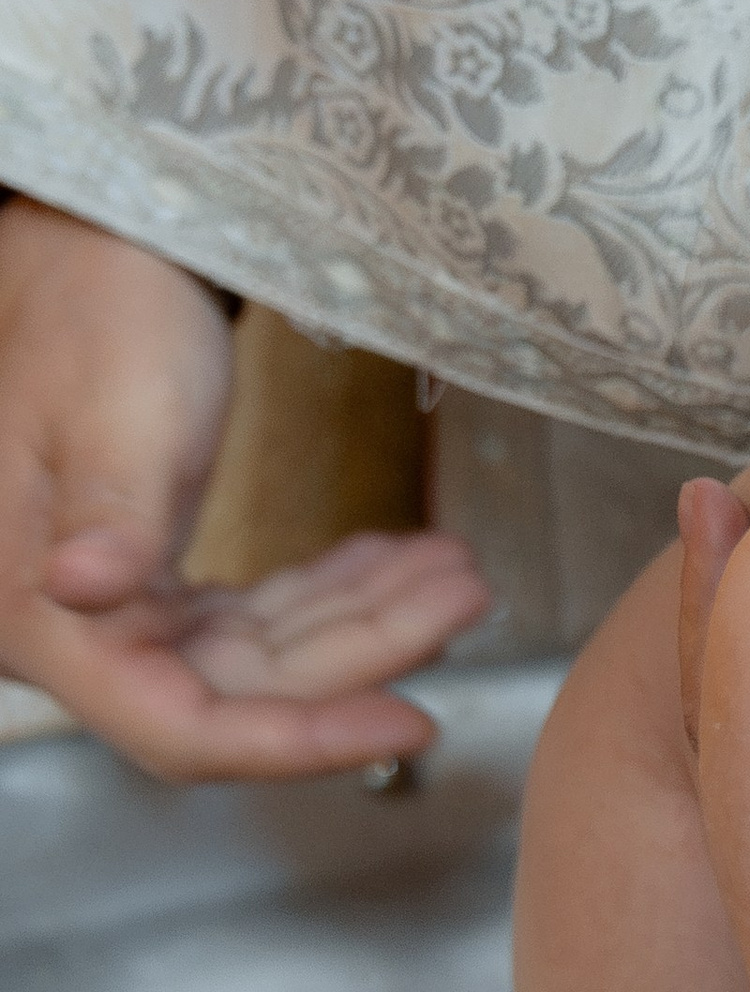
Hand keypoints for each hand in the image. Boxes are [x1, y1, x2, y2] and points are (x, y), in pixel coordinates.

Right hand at [0, 200, 488, 779]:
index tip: (410, 725)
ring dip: (365, 618)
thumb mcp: (115, 410)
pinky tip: (397, 561)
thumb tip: (80, 590)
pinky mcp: (157, 584)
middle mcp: (72, 631)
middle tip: (466, 589)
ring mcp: (117, 610)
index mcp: (40, 614)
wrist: (96, 248)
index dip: (297, 743)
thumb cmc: (96, 311)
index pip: (179, 728)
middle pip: (242, 692)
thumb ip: (110, 512)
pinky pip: (257, 619)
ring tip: (453, 567)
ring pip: (264, 656)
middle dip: (366, 648)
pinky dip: (332, 596)